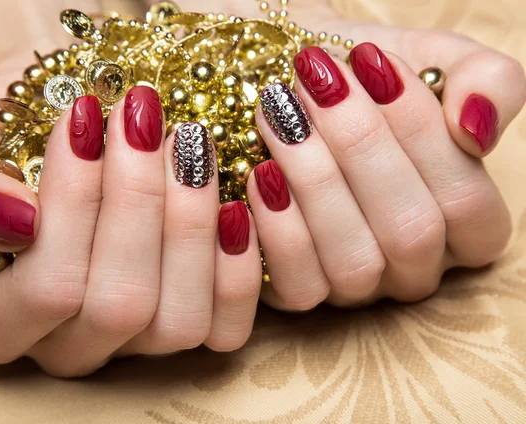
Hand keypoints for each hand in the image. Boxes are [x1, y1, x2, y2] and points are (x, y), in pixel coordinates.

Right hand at [0, 77, 262, 376]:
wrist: (58, 130)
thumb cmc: (2, 141)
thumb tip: (15, 220)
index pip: (49, 287)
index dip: (77, 201)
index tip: (88, 118)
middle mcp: (67, 345)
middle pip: (122, 306)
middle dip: (140, 202)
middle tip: (144, 121)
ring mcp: (134, 344)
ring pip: (179, 320)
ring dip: (192, 224)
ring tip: (189, 146)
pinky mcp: (190, 324)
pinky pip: (227, 327)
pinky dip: (237, 265)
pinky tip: (232, 205)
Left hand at [251, 48, 523, 309]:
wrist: (301, 91)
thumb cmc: (369, 81)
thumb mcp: (437, 61)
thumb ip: (488, 82)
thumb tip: (475, 128)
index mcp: (466, 222)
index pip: (465, 199)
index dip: (419, 131)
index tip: (368, 62)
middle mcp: (415, 264)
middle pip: (411, 234)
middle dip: (360, 148)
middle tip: (315, 82)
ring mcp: (359, 286)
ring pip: (353, 263)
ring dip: (312, 180)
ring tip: (278, 114)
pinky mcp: (301, 291)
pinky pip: (299, 286)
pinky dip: (277, 229)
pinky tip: (261, 172)